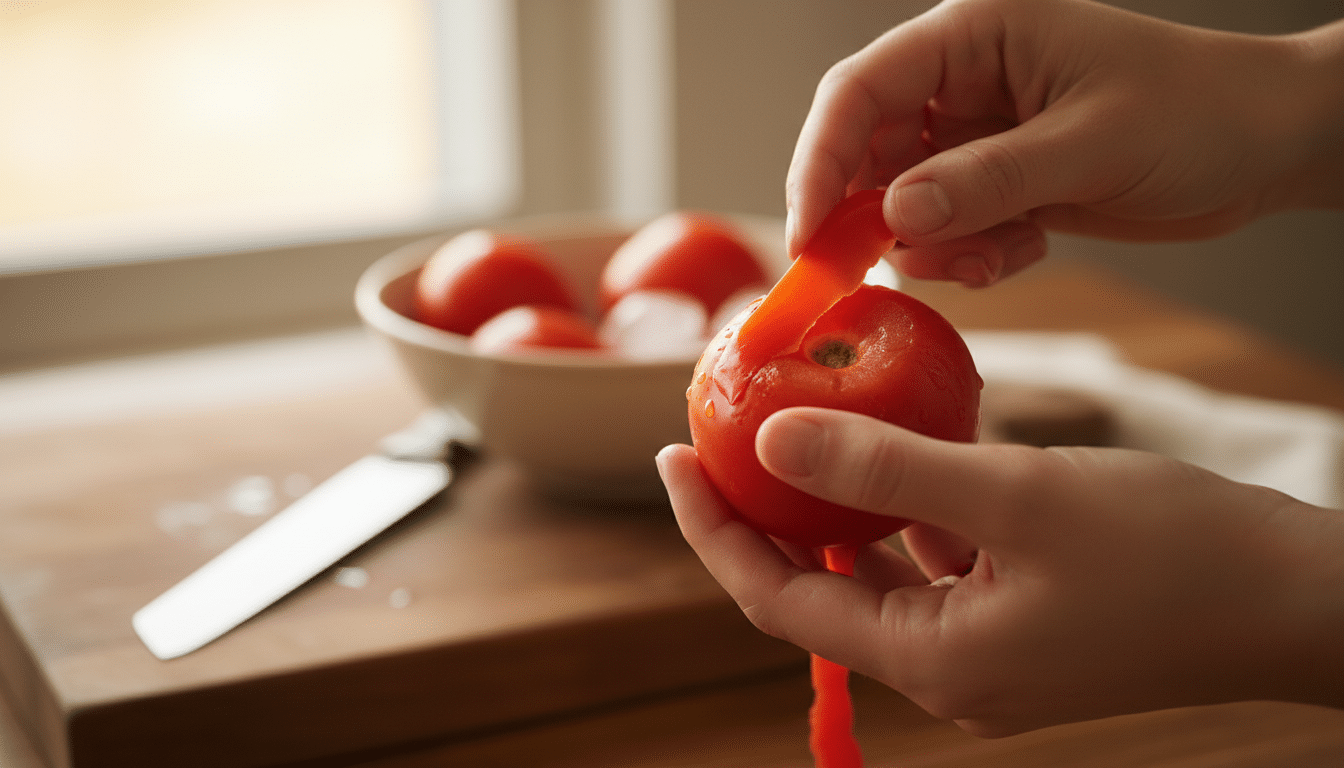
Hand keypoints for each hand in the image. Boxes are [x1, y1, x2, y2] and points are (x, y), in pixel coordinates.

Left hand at [657, 407, 1343, 735]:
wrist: (1295, 600)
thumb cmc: (1174, 553)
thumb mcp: (1016, 495)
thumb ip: (888, 469)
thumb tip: (772, 444)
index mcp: (934, 660)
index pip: (779, 600)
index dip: (714, 531)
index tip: (674, 457)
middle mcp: (949, 670)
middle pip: (818, 590)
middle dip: (764, 515)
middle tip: (723, 435)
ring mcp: (986, 652)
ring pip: (877, 574)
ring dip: (838, 508)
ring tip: (797, 433)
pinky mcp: (1021, 624)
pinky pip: (935, 566)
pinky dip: (908, 512)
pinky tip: (901, 451)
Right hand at [785, 0, 1343, 285]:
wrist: (1268, 144)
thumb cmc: (1198, 111)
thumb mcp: (1090, 144)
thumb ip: (987, 181)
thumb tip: (895, 217)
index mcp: (975, 35)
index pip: (861, 90)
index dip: (821, 160)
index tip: (809, 233)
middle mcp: (965, 83)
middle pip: (868, 150)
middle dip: (872, 216)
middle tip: (877, 269)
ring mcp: (981, 136)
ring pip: (905, 201)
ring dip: (933, 244)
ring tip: (988, 256)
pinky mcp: (1001, 183)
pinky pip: (949, 229)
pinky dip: (971, 255)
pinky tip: (1022, 252)